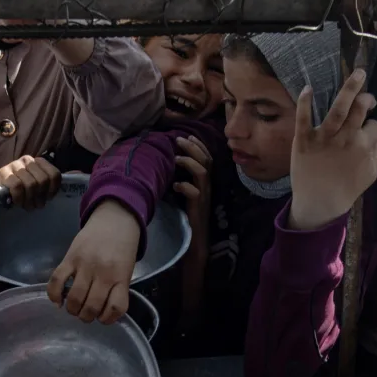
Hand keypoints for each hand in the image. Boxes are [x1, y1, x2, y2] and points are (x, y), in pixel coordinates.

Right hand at [0, 155, 61, 209]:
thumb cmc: (22, 193)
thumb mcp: (40, 187)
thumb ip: (54, 181)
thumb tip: (79, 173)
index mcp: (39, 162)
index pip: (54, 174)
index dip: (53, 190)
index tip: (48, 199)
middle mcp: (27, 160)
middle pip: (43, 180)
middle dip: (40, 197)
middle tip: (36, 206)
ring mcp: (14, 165)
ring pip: (31, 184)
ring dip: (30, 199)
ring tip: (28, 206)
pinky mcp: (3, 172)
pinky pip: (17, 186)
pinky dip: (19, 198)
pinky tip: (17, 203)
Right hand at [47, 199, 139, 323]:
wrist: (115, 219)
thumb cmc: (123, 247)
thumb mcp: (127, 269)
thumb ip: (117, 289)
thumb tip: (102, 313)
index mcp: (121, 277)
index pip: (116, 308)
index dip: (108, 319)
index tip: (103, 318)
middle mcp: (103, 273)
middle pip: (91, 307)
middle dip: (86, 317)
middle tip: (85, 314)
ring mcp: (85, 265)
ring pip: (74, 298)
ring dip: (72, 310)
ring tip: (73, 308)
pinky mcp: (70, 257)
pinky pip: (57, 280)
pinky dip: (54, 295)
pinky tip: (57, 301)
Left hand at [173, 135, 210, 257]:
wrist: (195, 241)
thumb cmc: (188, 217)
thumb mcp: (186, 194)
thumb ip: (183, 180)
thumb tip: (168, 165)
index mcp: (205, 183)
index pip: (207, 158)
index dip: (199, 145)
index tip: (187, 135)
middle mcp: (207, 187)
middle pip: (206, 161)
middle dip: (193, 147)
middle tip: (179, 139)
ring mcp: (204, 197)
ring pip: (202, 173)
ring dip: (189, 162)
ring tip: (177, 158)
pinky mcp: (198, 207)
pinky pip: (195, 193)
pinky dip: (184, 186)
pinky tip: (175, 185)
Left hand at [288, 69, 376, 230]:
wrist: (318, 203)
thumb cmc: (345, 190)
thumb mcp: (369, 173)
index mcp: (364, 147)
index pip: (374, 124)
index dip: (372, 125)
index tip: (367, 130)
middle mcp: (346, 139)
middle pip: (360, 110)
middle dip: (366, 99)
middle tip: (366, 97)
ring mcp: (324, 138)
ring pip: (339, 108)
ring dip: (350, 88)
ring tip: (358, 74)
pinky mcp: (303, 140)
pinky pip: (304, 117)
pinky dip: (305, 102)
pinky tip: (308, 88)